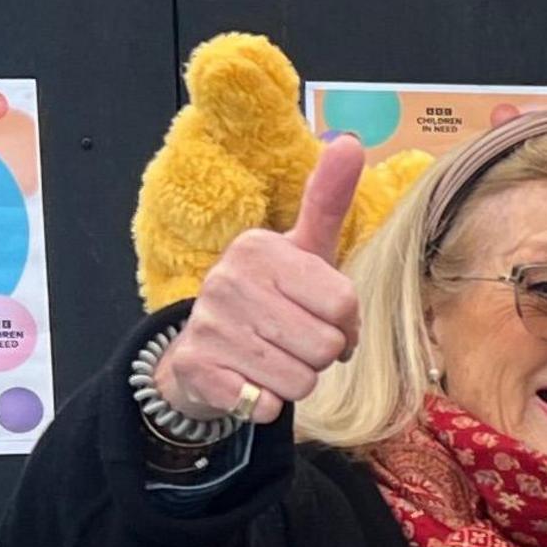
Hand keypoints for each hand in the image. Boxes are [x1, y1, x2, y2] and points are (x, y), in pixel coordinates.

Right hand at [157, 134, 365, 423]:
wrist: (201, 352)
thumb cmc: (269, 299)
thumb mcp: (302, 249)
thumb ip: (326, 200)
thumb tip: (348, 140)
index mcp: (261, 248)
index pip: (344, 306)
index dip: (345, 326)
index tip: (320, 317)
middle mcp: (229, 280)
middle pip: (325, 348)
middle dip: (320, 356)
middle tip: (294, 343)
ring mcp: (209, 325)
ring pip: (300, 380)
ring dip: (296, 381)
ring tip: (272, 360)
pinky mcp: (197, 370)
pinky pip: (267, 406)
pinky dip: (267, 404)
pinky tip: (249, 383)